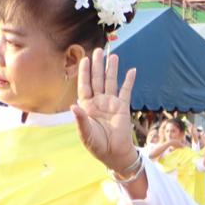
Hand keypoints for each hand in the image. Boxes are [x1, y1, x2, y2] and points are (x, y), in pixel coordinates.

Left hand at [74, 48, 138, 172]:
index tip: (84, 59)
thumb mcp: (85, 134)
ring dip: (112, 69)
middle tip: (99, 50)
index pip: (85, 85)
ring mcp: (111, 103)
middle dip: (98, 65)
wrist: (114, 154)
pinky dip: (129, 81)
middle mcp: (99, 102)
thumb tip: (73, 106)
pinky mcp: (123, 107)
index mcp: (87, 107)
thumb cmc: (97, 145)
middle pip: (98, 80)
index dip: (84, 73)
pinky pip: (126, 91)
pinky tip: (131, 70)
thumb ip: (80, 120)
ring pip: (111, 82)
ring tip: (113, 56)